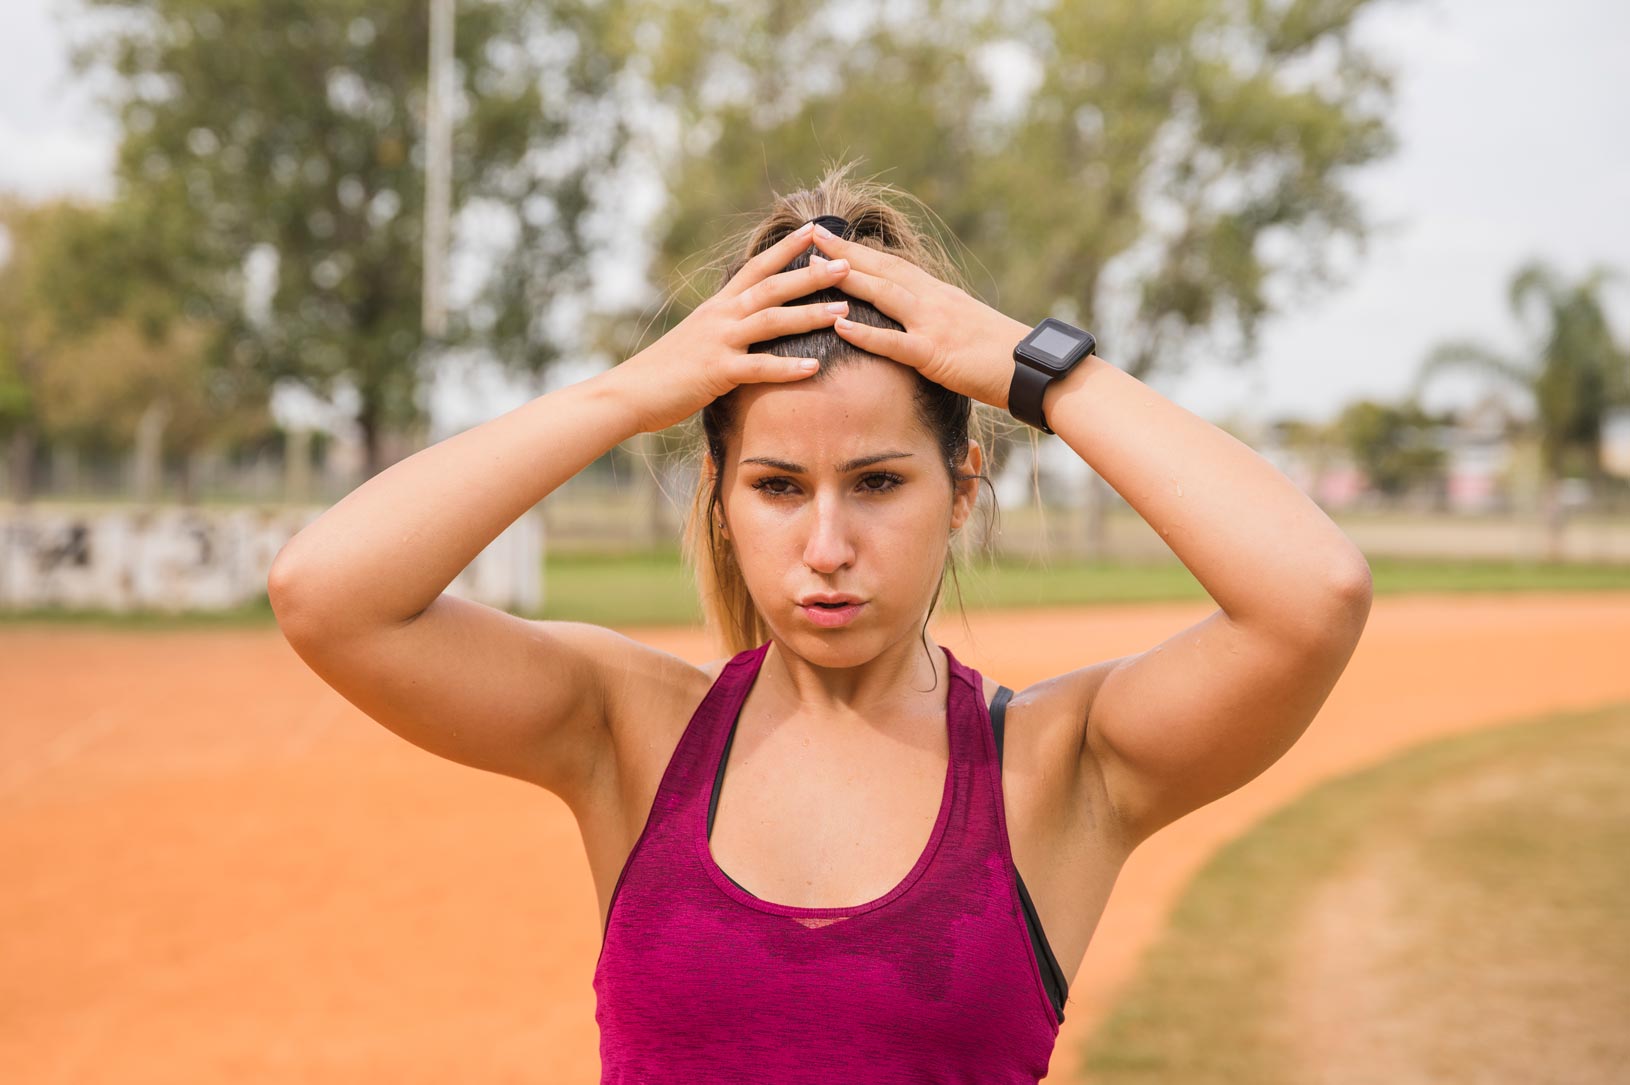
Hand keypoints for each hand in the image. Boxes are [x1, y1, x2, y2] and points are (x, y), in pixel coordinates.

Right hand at [618, 221, 852, 432]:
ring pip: (771, 320)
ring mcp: (719, 341)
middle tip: (847, 264)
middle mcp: (721, 316)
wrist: (631, 391)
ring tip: (843, 310)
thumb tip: (750, 320)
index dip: (786, 248)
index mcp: (718, 305)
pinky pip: (758, 367)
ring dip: (809, 314)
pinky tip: (814, 367)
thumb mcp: (700, 337)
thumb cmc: (667, 369)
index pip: (756, 267)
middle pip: (772, 286)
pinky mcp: (717, 371)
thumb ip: (726, 325)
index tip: (815, 230)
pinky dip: (787, 367)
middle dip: (811, 274)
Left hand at [808, 224, 1033, 410]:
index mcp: (939, 295)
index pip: (893, 265)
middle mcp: (933, 301)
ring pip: (884, 295)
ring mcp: (934, 324)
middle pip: (883, 269)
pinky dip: (866, 334)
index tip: (832, 235)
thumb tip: (914, 323)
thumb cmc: (1002, 355)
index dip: (861, 250)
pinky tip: (839, 325)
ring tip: (813, 267)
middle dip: (845, 251)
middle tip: (811, 234)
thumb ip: (936, 321)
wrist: (1034, 368)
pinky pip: (895, 342)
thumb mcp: (964, 328)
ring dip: (848, 279)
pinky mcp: (936, 354)